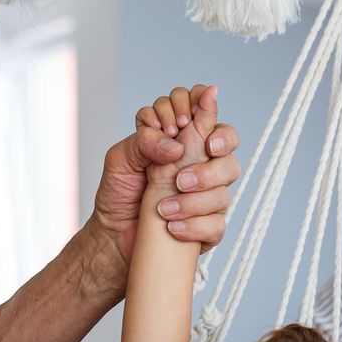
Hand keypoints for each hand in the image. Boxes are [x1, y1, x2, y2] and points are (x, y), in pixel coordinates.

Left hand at [88, 86, 239, 267]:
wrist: (113, 236)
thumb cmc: (118, 193)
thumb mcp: (120, 159)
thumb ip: (144, 141)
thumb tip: (175, 146)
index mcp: (180, 137)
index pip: (202, 108)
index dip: (201, 105)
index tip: (181, 123)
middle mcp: (199, 159)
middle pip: (227, 139)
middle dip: (216, 144)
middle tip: (184, 165)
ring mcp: (208, 190)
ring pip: (227, 180)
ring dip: (197, 194)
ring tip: (164, 206)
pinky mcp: (209, 223)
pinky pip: (218, 222)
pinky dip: (194, 225)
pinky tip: (172, 226)